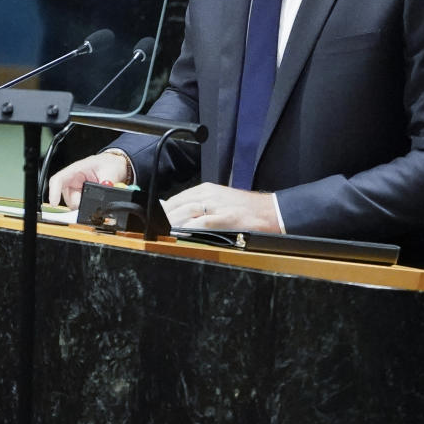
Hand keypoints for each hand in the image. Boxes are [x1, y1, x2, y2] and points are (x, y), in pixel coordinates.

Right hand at [47, 151, 128, 208]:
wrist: (114, 165)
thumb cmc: (109, 164)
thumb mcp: (110, 173)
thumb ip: (105, 186)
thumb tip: (102, 199)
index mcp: (76, 169)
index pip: (58, 180)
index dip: (54, 192)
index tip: (54, 204)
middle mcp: (72, 179)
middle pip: (67, 198)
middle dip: (79, 203)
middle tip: (92, 201)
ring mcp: (74, 188)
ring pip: (72, 204)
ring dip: (83, 205)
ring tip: (95, 196)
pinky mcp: (78, 195)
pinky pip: (78, 205)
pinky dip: (85, 206)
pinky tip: (92, 200)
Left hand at [163, 183, 282, 232]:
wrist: (272, 211)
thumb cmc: (246, 208)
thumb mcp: (220, 200)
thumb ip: (199, 205)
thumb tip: (177, 212)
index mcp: (207, 190)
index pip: (178, 198)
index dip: (163, 209)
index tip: (152, 217)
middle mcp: (210, 195)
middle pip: (179, 204)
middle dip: (164, 215)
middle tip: (151, 226)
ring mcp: (218, 206)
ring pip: (188, 211)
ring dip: (172, 221)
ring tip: (160, 230)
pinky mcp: (227, 218)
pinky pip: (204, 223)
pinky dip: (190, 228)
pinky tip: (181, 233)